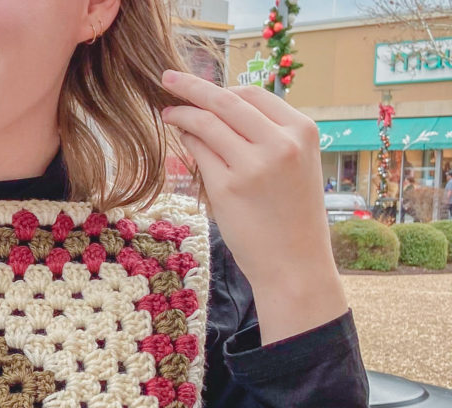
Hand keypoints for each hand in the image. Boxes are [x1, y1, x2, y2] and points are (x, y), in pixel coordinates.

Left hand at [159, 70, 347, 342]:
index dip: (223, 90)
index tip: (202, 90)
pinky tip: (178, 138)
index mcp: (302, 131)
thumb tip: (222, 114)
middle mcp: (279, 142)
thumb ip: (268, 138)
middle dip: (192, 86)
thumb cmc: (292, 219)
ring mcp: (251, 165)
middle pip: (227, 100)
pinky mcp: (227, 189)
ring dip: (182, 113)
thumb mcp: (294, 167)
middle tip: (168, 79)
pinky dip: (186, 141)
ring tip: (167, 111)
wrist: (294, 265)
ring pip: (208, 123)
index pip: (253, 95)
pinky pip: (200, 154)